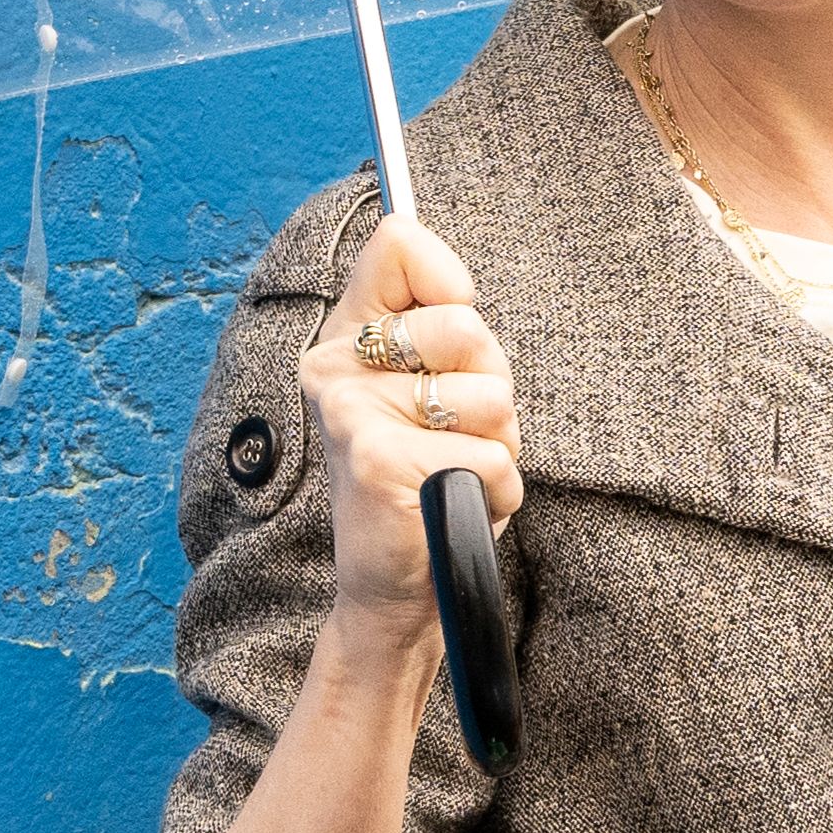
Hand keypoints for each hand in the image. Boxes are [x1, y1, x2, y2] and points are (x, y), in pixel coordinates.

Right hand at [306, 212, 519, 656]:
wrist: (396, 588)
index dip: (450, 284)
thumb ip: (446, 331)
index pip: (400, 244)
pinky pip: (491, 459)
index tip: (452, 342)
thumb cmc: (429, 480)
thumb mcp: (441, 390)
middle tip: (456, 432)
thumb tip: (459, 289)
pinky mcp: (376, 460)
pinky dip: (495, 492)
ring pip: (491, 397)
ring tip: (453, 470)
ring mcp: (351, 411)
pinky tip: (452, 505)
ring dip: (497, 445)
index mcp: (348, 336)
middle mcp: (335, 365)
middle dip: (490, 387)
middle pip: (467, 324)